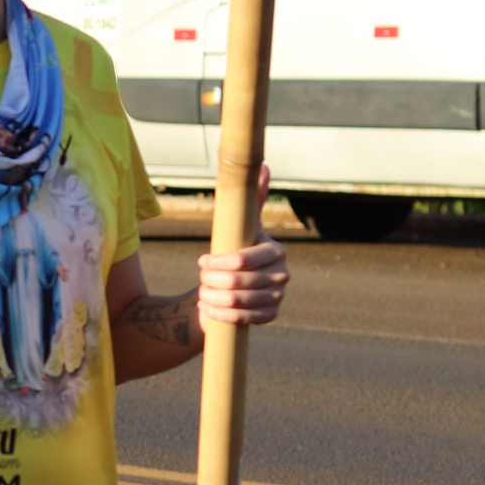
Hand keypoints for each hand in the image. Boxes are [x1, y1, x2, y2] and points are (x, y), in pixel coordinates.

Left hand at [195, 163, 289, 326]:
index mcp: (276, 250)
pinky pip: (244, 319)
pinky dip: (221, 314)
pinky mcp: (270, 316)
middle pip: (238, 282)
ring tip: (203, 293)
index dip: (217, 262)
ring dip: (213, 297)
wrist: (226, 287)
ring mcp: (278, 297)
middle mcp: (283, 274)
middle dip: (212, 281)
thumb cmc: (230, 251)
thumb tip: (263, 165)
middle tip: (201, 278)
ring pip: (239, 302)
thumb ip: (250, 199)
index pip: (243, 259)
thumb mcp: (237, 225)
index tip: (201, 261)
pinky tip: (209, 307)